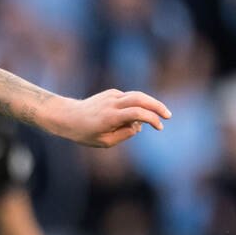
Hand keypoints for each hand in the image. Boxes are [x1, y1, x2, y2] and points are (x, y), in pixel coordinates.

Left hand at [53, 90, 171, 147]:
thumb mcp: (104, 142)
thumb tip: (138, 125)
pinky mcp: (111, 93)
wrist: (67, 116)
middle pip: (141, 99)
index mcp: (110, 117)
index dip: (152, 119)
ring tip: (159, 114)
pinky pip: (128, 98)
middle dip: (157, 106)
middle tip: (168, 116)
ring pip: (137, 95)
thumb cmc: (84, 133)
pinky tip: (130, 117)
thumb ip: (124, 135)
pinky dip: (136, 105)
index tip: (159, 127)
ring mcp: (112, 96)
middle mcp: (112, 103)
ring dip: (151, 103)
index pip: (138, 113)